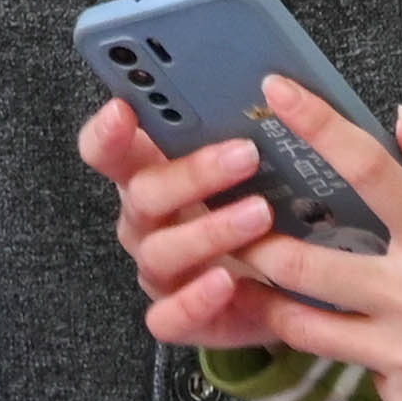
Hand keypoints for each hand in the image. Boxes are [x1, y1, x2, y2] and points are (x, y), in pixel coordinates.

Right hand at [80, 98, 309, 352]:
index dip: (107, 131)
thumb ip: (250, 128)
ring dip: (210, 231)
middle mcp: (147, 221)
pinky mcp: (179, 317)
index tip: (124, 109)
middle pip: (142, 194)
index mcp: (153, 173)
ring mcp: (160, 271)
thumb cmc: (273, 205)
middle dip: (193, 173)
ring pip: (160, 251)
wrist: (295, 282)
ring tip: (260, 215)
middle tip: (246, 154)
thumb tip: (276, 83)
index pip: (107, 148)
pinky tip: (227, 282)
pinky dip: (194, 300)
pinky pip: (167, 317)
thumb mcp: (264, 162)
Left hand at [144, 84, 401, 400]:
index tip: (275, 92)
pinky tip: (386, 344)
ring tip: (262, 285)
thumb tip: (398, 121)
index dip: (314, 124)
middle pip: (299, 266)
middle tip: (228, 225)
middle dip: (251, 244)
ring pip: (307, 331)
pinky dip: (365, 354)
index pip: (363, 168)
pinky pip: (363, 373)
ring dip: (278, 305)